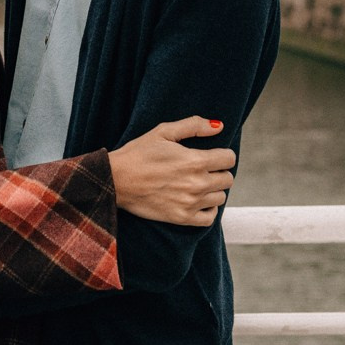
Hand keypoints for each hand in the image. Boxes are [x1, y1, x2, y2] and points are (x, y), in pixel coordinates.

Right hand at [107, 117, 236, 225]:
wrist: (116, 180)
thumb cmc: (138, 153)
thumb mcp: (163, 132)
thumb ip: (194, 126)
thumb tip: (219, 126)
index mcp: (195, 160)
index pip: (229, 159)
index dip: (222, 154)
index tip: (212, 155)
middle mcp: (197, 183)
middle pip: (228, 179)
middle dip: (218, 171)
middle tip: (203, 169)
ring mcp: (190, 203)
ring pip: (220, 197)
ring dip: (213, 190)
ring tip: (197, 184)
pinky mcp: (182, 218)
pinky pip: (210, 217)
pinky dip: (208, 209)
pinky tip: (198, 201)